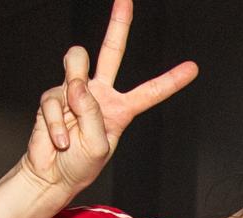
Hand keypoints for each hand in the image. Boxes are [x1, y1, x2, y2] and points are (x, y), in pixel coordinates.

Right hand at [21, 0, 197, 195]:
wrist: (50, 174)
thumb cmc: (79, 165)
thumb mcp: (99, 147)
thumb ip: (94, 116)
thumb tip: (79, 84)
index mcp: (121, 109)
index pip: (150, 91)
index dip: (171, 80)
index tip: (192, 68)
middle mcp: (99, 94)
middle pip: (111, 51)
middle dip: (119, 24)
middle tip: (125, 0)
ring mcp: (74, 92)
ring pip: (76, 63)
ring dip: (74, 87)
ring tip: (73, 115)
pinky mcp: (52, 95)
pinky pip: (54, 98)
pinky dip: (57, 123)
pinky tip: (60, 139)